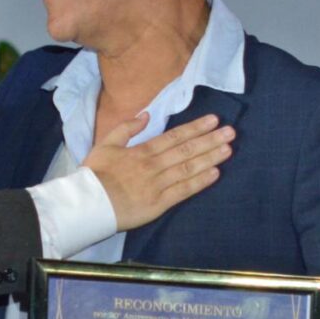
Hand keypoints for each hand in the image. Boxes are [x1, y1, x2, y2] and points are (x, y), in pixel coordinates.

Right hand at [84, 113, 233, 230]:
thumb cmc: (95, 174)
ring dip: (210, 158)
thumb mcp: (105, 144)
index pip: (174, 137)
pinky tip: (215, 173)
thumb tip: (146, 114)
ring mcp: (158, 185)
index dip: (195, 128)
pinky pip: (183, 191)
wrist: (89, 204)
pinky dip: (200, 182)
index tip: (214, 120)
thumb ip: (126, 128)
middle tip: (231, 132)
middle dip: (210, 140)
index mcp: (142, 151)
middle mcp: (154, 165)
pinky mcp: (159, 204)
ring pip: (188, 168)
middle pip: (186, 150)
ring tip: (228, 149)